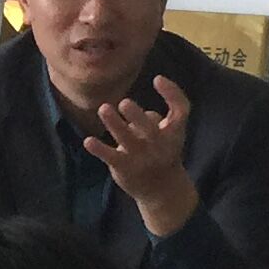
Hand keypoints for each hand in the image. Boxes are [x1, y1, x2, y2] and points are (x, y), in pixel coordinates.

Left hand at [82, 74, 200, 237]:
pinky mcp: (125, 168)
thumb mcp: (169, 136)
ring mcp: (142, 157)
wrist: (162, 190)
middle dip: (137, 116)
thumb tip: (132, 109)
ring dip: (114, 124)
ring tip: (103, 108)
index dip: (172, 93)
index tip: (157, 78)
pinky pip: (111, 156)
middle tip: (124, 103)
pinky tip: (88, 140)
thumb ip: (156, 120)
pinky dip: (99, 149)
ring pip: (127, 139)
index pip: (180, 110)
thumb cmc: (162, 153)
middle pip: (150, 128)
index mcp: (174, 133)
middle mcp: (159, 144)